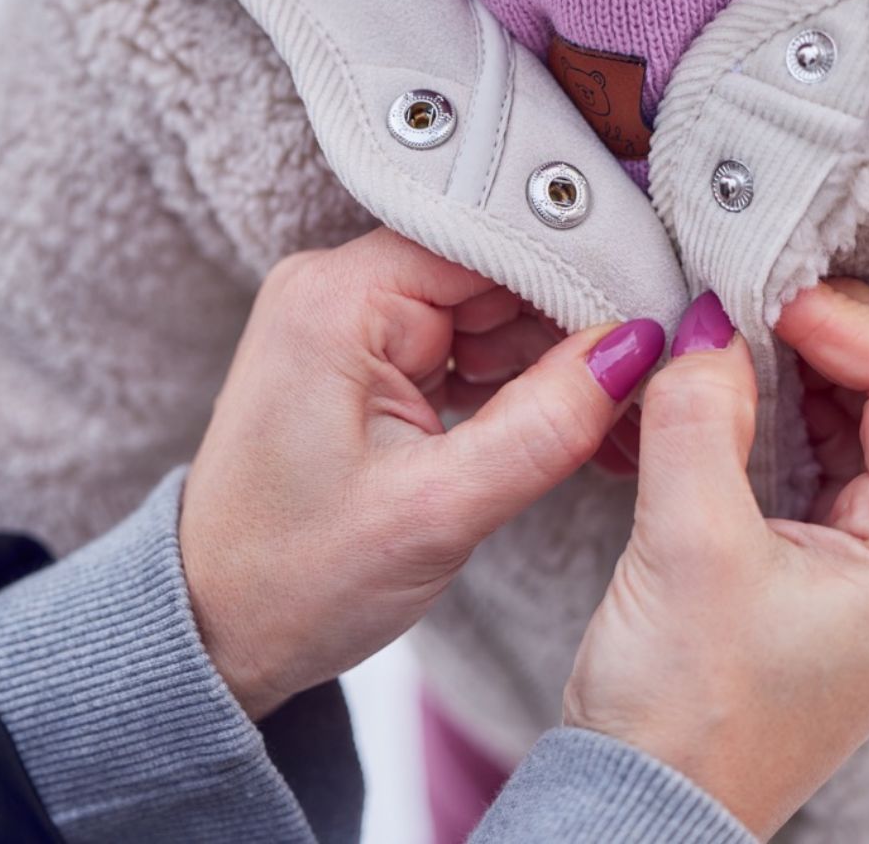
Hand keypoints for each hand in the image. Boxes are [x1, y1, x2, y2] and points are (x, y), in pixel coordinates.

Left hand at [181, 229, 663, 719]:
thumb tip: (635, 346)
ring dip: (552, 360)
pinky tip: (565, 419)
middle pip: (492, 272)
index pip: (485, 242)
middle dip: (571, 325)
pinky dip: (517, 384)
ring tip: (612, 414)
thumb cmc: (294, 578)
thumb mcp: (436, 509)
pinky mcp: (369, 360)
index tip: (651, 309)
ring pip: (488, 312)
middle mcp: (339, 291)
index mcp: (336, 299)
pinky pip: (465, 346)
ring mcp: (354, 324)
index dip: (575, 271)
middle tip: (643, 378)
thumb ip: (546, 423)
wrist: (217, 626)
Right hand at [564, 280, 868, 840]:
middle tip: (747, 301)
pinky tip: (731, 390)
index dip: (847, 321)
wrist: (649, 804)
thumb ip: (698, 417)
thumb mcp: (686, 547)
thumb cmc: (684, 713)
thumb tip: (706, 324)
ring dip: (806, 366)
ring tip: (733, 336)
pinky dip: (784, 406)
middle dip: (832, 332)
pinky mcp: (827, 560)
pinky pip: (826, 452)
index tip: (759, 295)